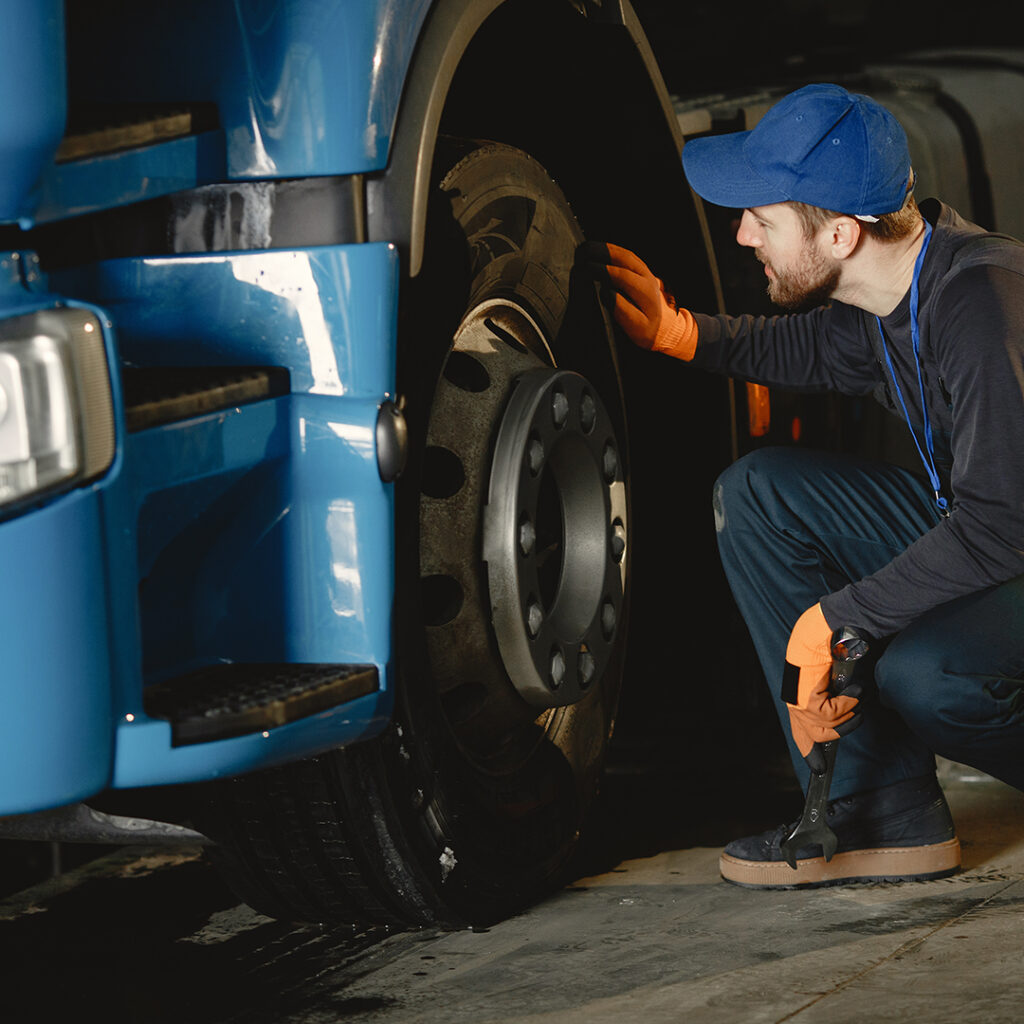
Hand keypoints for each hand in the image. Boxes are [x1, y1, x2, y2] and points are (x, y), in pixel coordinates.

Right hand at [576, 242, 697, 359]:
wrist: (667, 328)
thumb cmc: (649, 330)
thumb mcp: (636, 327)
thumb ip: (622, 310)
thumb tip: (606, 292)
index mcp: (645, 292)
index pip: (621, 276)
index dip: (602, 270)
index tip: (585, 268)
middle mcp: (647, 278)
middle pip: (624, 258)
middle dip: (602, 252)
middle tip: (583, 251)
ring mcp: (646, 273)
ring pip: (626, 255)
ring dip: (607, 248)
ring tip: (588, 247)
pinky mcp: (643, 272)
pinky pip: (627, 257)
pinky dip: (613, 251)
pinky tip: (601, 250)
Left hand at [783, 604, 861, 761]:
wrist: (827, 626)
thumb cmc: (836, 648)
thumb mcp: (840, 679)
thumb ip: (840, 698)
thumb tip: (852, 714)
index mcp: (800, 694)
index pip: (801, 730)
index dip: (808, 749)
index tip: (817, 768)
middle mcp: (796, 698)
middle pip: (817, 735)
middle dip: (842, 728)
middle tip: (856, 710)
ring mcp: (798, 699)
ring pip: (827, 727)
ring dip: (848, 712)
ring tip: (854, 692)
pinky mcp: (805, 697)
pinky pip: (830, 714)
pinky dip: (846, 704)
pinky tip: (851, 689)